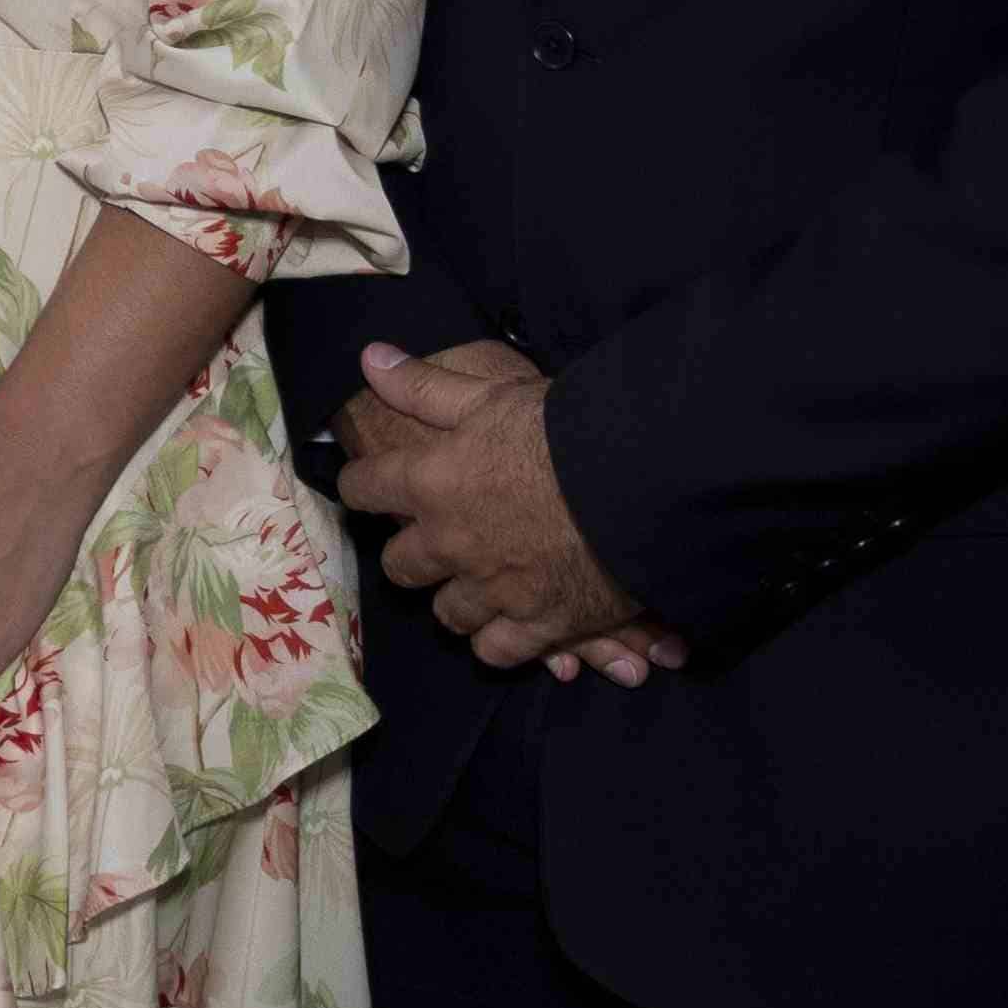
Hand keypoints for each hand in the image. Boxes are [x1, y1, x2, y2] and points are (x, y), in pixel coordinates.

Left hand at [330, 342, 678, 679]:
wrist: (644, 479)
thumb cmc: (566, 428)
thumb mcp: (491, 393)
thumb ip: (424, 385)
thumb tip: (368, 357)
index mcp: (431, 483)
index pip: (364, 488)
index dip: (362, 485)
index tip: (368, 485)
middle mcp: (451, 544)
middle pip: (400, 566)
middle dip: (411, 553)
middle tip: (433, 540)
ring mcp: (494, 591)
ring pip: (448, 613)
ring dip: (456, 597)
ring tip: (475, 582)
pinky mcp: (540, 625)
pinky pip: (496, 651)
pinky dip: (498, 639)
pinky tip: (509, 623)